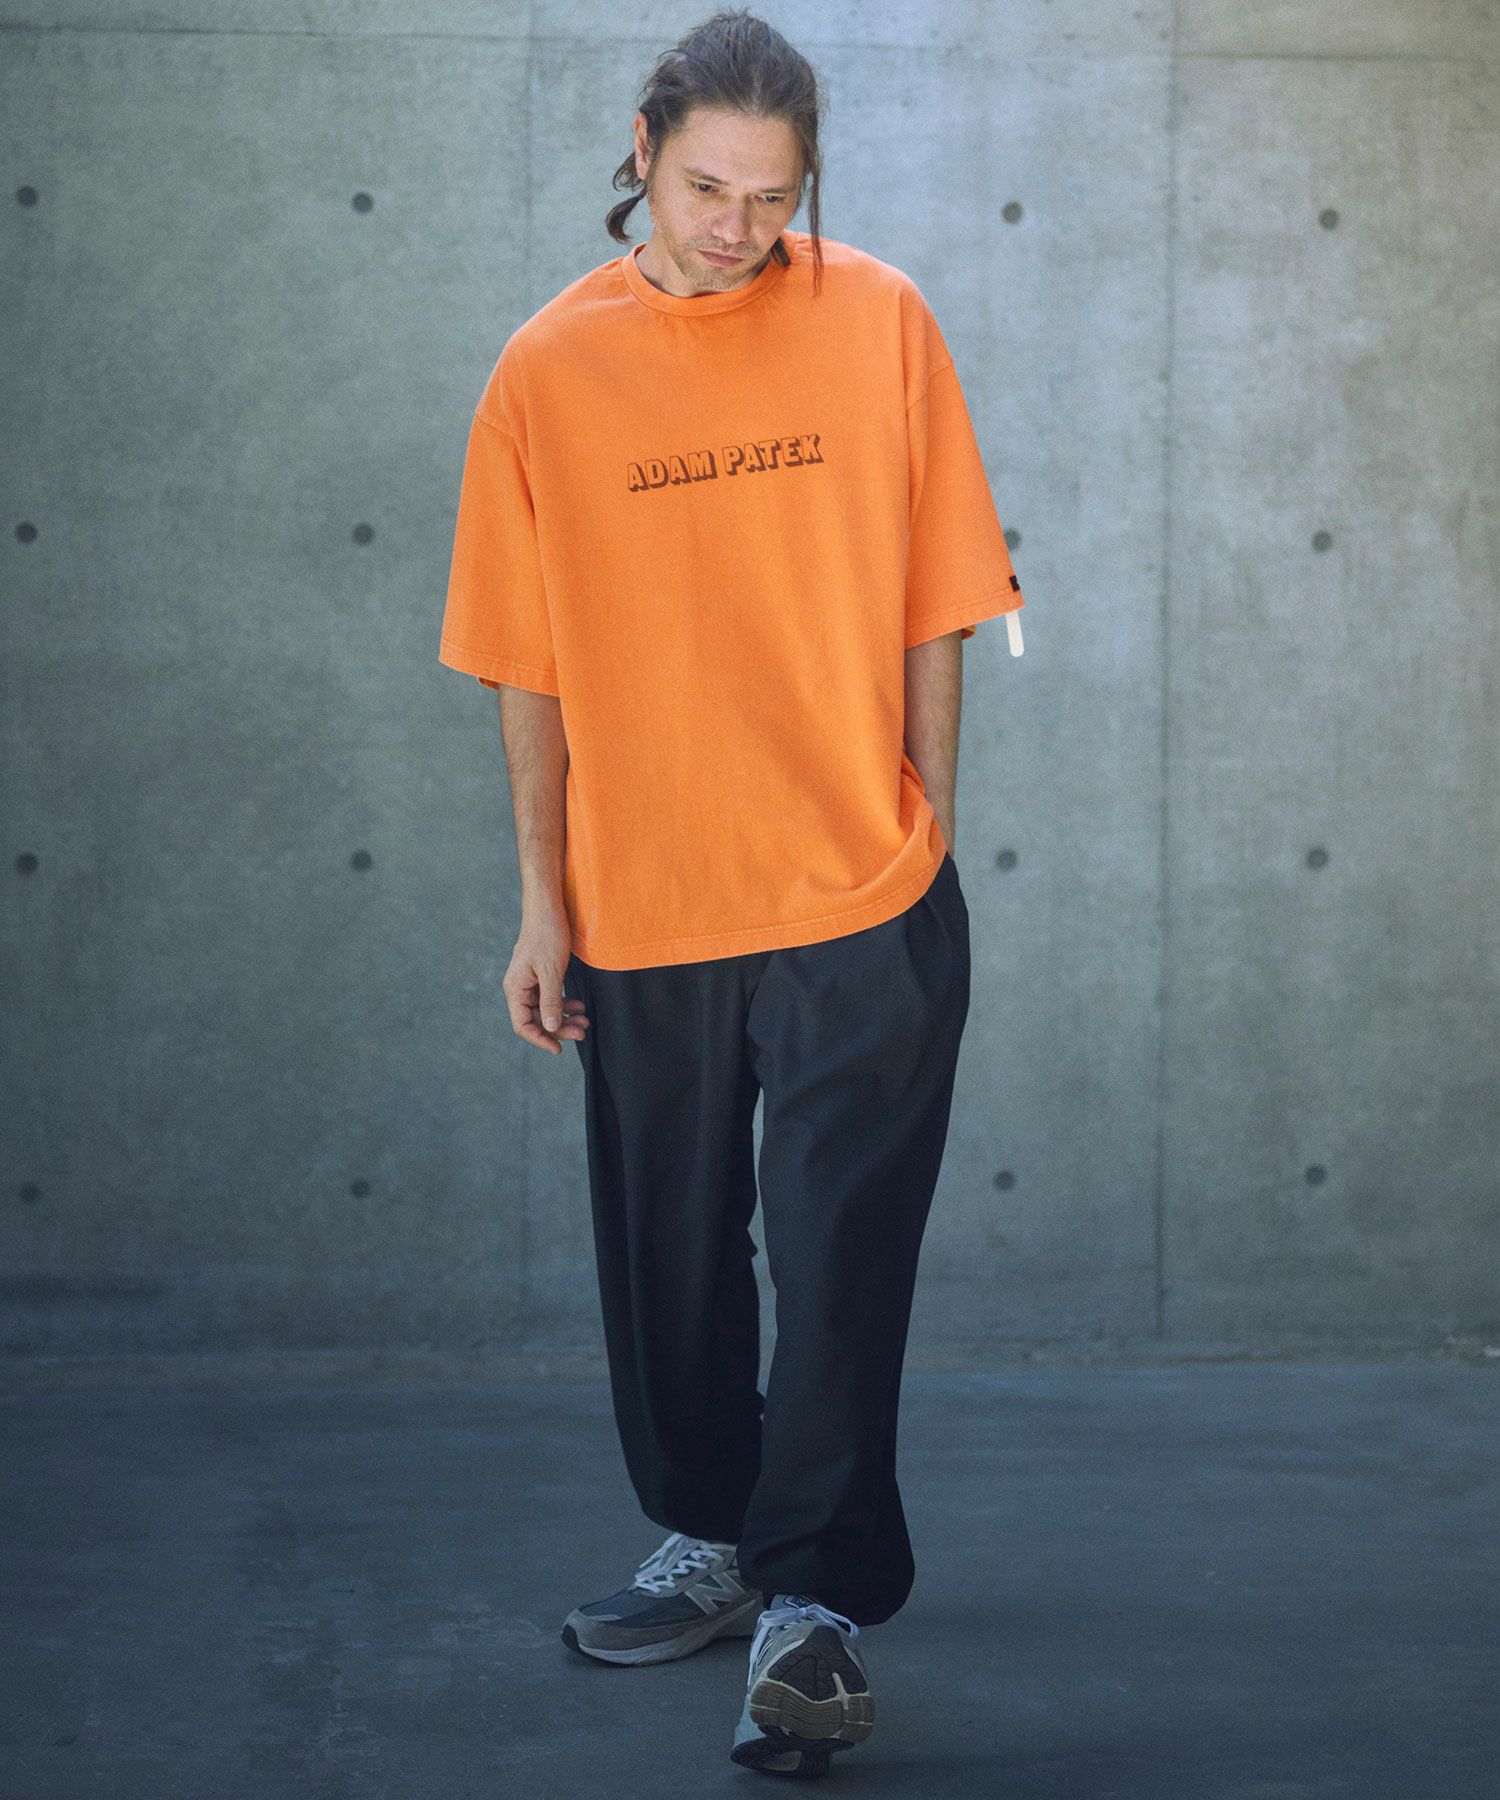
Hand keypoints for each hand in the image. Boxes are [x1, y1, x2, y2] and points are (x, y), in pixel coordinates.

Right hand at [504, 907, 590, 1054]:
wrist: (548, 908)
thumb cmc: (547, 935)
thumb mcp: (552, 972)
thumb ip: (551, 1002)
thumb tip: (551, 1028)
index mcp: (515, 988)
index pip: (523, 1025)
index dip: (540, 1039)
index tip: (559, 1049)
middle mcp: (519, 988)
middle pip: (536, 1019)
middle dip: (559, 1029)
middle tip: (583, 1032)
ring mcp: (529, 982)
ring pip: (546, 1010)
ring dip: (565, 1017)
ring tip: (585, 1021)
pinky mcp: (540, 976)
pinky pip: (550, 997)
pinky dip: (565, 1004)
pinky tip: (580, 1007)